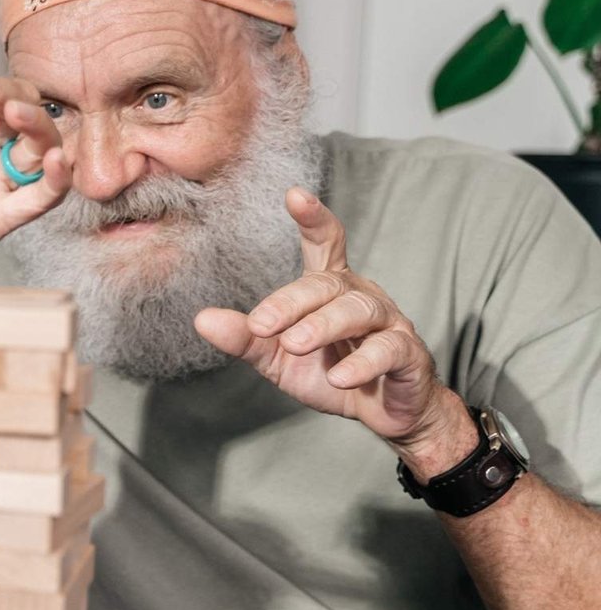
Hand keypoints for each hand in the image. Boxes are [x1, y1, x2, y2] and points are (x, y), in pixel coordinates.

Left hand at [193, 187, 471, 461]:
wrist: (381, 414)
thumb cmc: (330, 374)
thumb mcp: (278, 358)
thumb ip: (246, 338)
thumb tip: (201, 319)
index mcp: (330, 289)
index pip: (326, 244)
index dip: (313, 219)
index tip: (294, 195)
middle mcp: (362, 297)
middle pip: (329, 284)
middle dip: (292, 302)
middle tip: (261, 324)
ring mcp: (389, 323)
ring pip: (359, 310)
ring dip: (324, 325)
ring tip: (294, 344)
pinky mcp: (409, 355)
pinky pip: (390, 350)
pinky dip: (363, 363)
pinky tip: (339, 376)